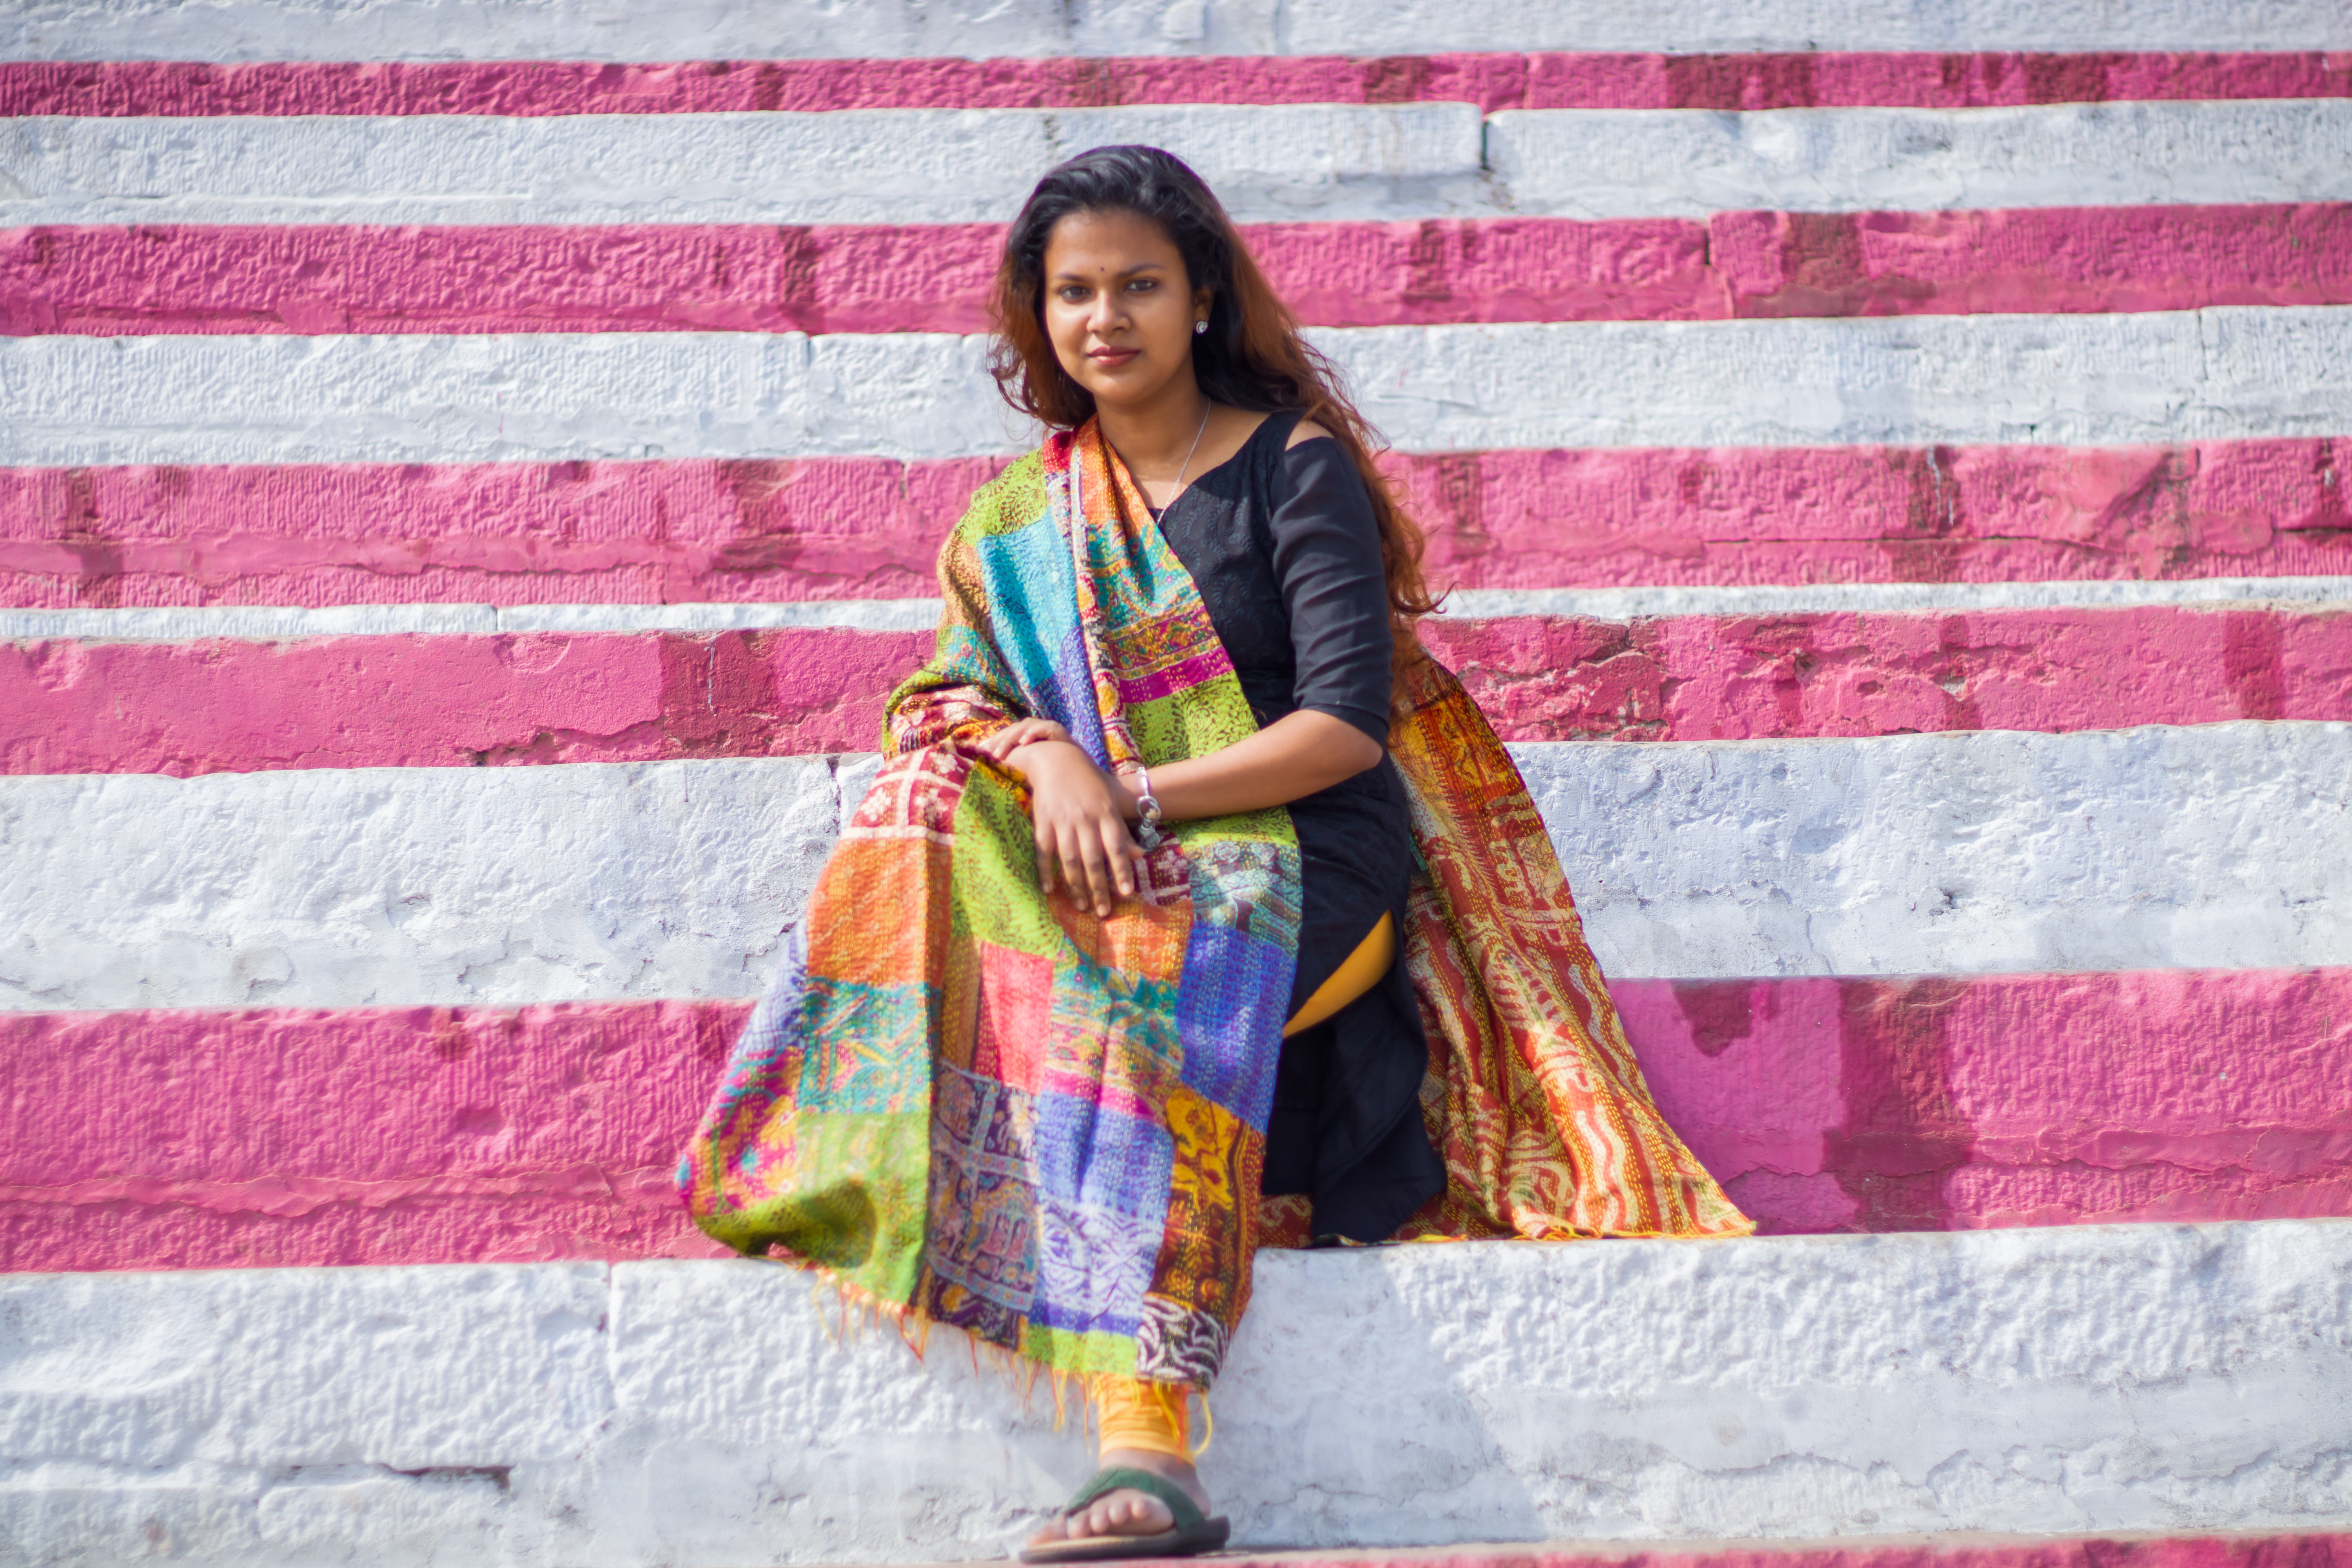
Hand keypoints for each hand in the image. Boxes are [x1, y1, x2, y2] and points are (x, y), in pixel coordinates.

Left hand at [974, 716, 1070, 764]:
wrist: (1076, 772)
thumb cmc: (1051, 772)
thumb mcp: (1028, 770)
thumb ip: (1014, 768)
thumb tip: (993, 775)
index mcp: (1027, 738)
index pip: (1007, 735)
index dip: (993, 740)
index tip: (980, 750)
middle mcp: (1035, 731)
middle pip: (1013, 729)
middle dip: (998, 739)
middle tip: (986, 752)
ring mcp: (1046, 728)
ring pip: (1025, 726)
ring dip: (1011, 738)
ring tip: (999, 752)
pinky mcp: (1058, 730)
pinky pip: (1045, 727)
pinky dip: (1033, 733)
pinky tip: (1024, 742)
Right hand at [1000, 738, 1144, 916]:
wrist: (1056, 760)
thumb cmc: (1088, 785)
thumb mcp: (1110, 804)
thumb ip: (1122, 832)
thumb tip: (1141, 855)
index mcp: (1105, 814)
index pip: (1116, 846)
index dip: (1122, 870)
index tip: (1127, 893)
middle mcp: (1085, 819)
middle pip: (1093, 859)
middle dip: (1099, 887)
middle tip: (1103, 911)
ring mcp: (1062, 821)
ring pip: (1070, 859)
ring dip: (1076, 886)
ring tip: (1082, 906)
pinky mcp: (1042, 821)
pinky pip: (1044, 851)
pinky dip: (1046, 871)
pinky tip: (1050, 890)